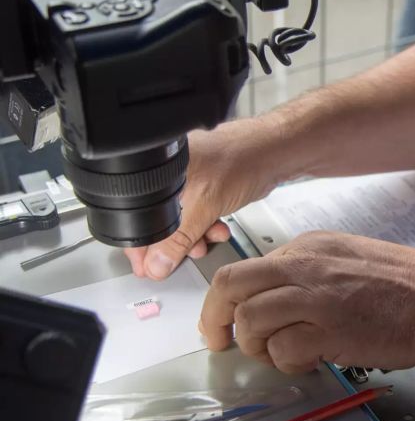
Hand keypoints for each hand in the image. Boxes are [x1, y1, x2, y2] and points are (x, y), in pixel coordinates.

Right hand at [125, 117, 280, 279]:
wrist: (272, 154)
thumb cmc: (240, 160)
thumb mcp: (203, 206)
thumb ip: (177, 239)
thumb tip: (157, 263)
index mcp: (158, 174)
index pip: (138, 216)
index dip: (141, 245)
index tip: (146, 266)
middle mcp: (170, 177)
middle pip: (159, 222)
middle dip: (172, 244)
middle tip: (180, 258)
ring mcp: (189, 182)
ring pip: (182, 221)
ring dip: (193, 238)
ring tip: (204, 243)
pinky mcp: (207, 187)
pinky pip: (199, 214)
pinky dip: (206, 226)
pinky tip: (217, 230)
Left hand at [198, 231, 414, 372]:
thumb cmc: (403, 285)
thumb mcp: (347, 259)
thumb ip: (307, 273)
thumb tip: (273, 300)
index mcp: (308, 248)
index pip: (245, 269)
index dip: (228, 302)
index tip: (228, 322)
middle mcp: (305, 266)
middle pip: (231, 285)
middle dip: (215, 319)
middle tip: (221, 342)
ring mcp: (316, 297)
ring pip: (250, 320)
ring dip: (256, 346)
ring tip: (280, 355)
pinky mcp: (329, 330)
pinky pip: (282, 350)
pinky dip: (287, 363)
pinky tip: (308, 362)